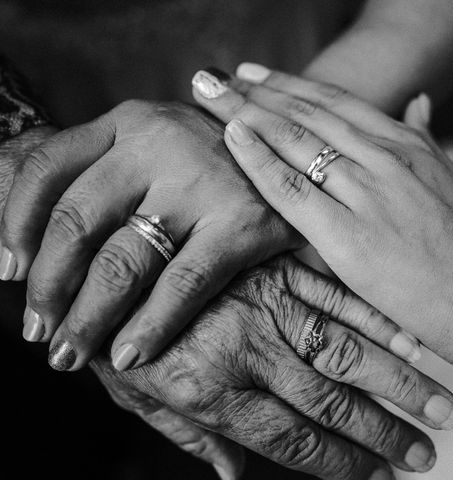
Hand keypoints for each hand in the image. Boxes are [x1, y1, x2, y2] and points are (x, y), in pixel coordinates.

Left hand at [0, 97, 300, 370]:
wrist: (302, 160)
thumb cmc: (218, 168)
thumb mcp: (160, 151)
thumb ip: (109, 177)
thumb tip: (33, 251)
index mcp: (131, 121)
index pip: (50, 168)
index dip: (17, 225)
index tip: (9, 272)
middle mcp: (161, 142)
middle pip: (78, 220)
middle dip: (48, 286)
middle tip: (38, 331)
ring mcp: (204, 181)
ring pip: (123, 260)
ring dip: (88, 317)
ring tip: (70, 353)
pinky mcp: (244, 221)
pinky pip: (181, 285)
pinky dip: (149, 326)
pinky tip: (130, 357)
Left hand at [92, 255, 452, 478]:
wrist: (96, 245)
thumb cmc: (114, 330)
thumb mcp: (133, 396)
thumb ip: (189, 435)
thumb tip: (233, 479)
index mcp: (211, 391)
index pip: (293, 440)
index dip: (342, 465)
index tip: (382, 477)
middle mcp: (249, 349)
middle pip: (330, 401)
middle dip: (384, 430)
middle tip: (429, 451)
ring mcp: (266, 301)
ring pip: (345, 348)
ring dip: (398, 381)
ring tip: (443, 405)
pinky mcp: (272, 263)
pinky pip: (332, 291)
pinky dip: (376, 316)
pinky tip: (413, 337)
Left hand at [191, 66, 452, 372]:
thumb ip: (428, 140)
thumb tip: (419, 104)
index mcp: (410, 145)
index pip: (335, 102)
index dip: (289, 85)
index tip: (254, 75)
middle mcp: (387, 158)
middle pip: (307, 112)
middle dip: (255, 91)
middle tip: (214, 77)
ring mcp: (370, 193)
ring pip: (296, 139)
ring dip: (247, 114)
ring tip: (209, 96)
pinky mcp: (353, 237)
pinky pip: (293, 188)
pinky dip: (258, 159)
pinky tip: (231, 138)